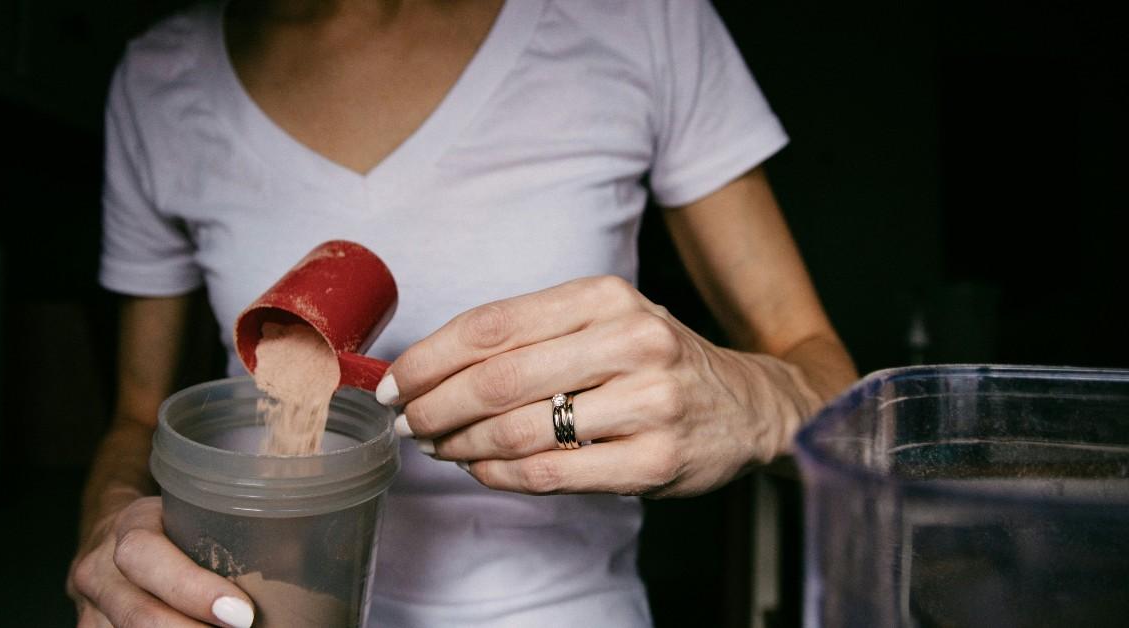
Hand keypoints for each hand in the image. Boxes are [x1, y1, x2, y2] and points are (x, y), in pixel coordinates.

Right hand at [67, 496, 255, 626]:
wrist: (113, 535)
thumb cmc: (170, 524)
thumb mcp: (195, 512)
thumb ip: (234, 530)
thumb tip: (308, 552)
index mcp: (129, 528)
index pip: (147, 557)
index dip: (192, 590)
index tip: (242, 614)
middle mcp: (100, 571)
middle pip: (136, 613)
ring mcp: (91, 611)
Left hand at [378, 275, 821, 497]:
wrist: (747, 405)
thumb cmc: (654, 361)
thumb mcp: (602, 321)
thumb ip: (529, 335)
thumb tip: (431, 368)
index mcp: (605, 296)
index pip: (491, 324)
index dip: (429, 357)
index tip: (395, 382)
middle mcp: (631, 340)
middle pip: (497, 378)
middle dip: (435, 406)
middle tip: (407, 423)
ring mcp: (648, 401)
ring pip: (521, 429)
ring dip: (462, 445)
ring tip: (439, 448)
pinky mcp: (656, 460)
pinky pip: (553, 472)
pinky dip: (502, 475)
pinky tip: (482, 469)